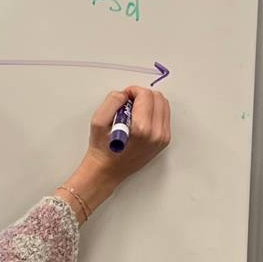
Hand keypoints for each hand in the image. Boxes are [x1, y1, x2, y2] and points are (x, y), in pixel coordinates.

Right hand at [58, 85, 170, 220]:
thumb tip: (125, 94)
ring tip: (134, 111)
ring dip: (149, 102)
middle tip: (129, 102)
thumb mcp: (98, 121)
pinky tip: (140, 118)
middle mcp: (156, 134)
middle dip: (142, 95)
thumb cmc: (102, 150)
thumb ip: (112, 101)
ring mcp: (162, 138)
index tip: (124, 96)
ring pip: (164, 105)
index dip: (133, 91)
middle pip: (158, 98)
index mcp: (142, 129)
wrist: (107, 171)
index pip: (146, 95)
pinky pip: (164, 117)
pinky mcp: (164, 141)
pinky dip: (153, 112)